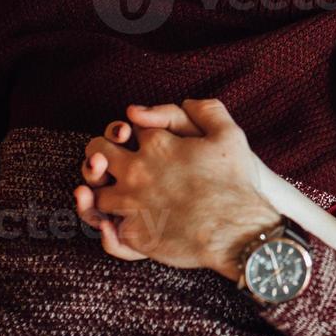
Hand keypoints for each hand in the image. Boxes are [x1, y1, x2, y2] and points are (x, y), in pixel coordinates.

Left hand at [76, 98, 281, 278]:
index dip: (129, 132)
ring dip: (102, 192)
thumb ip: (207, 110)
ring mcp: (131, 203)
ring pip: (97, 193)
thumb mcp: (230, 135)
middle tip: (108, 162)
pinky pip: (106, 227)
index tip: (134, 139)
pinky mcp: (133, 234)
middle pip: (99, 153)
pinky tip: (122, 224)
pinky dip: (110, 225)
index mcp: (157, 144)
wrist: (238, 230)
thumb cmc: (236, 182)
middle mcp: (137, 171)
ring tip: (116, 196)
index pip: (126, 128)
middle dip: (100, 154)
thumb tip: (186, 101)